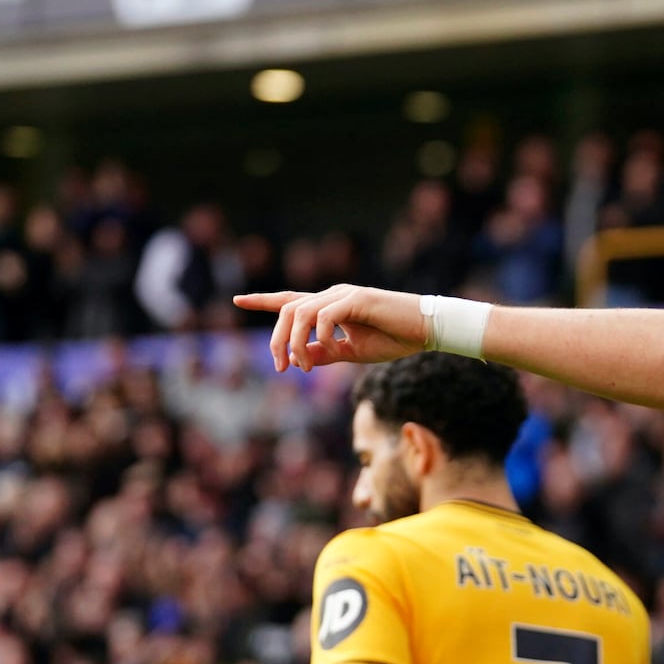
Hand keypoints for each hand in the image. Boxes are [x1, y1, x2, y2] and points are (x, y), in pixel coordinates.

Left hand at [234, 284, 427, 372]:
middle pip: (288, 309)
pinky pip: (324, 316)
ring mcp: (344, 295)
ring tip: (303, 368)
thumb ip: (327, 353)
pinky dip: (319, 336)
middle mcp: (333, 296)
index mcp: (330, 306)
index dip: (263, 300)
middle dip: (276, 339)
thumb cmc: (394, 339)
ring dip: (295, 342)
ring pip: (301, 312)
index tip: (237, 300)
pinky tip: (328, 350)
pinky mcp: (357, 300)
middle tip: (279, 368)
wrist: (425, 330)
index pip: (290, 300)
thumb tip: (298, 357)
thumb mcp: (354, 352)